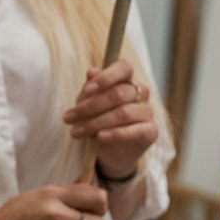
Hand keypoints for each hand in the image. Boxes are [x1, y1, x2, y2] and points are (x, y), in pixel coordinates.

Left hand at [65, 60, 157, 178]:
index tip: (86, 90)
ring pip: (123, 113)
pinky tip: (100, 137)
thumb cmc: (97, 120)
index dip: (106, 77)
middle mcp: (141, 93)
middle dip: (90, 107)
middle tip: (69, 118)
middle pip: (119, 93)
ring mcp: (147, 112)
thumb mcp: (88, 103)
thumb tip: (91, 72)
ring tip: (76, 132)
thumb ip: (90, 89)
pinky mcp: (151, 132)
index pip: (124, 68)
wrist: (108, 151)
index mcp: (127, 80)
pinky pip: (136, 131)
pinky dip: (116, 134)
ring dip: (96, 123)